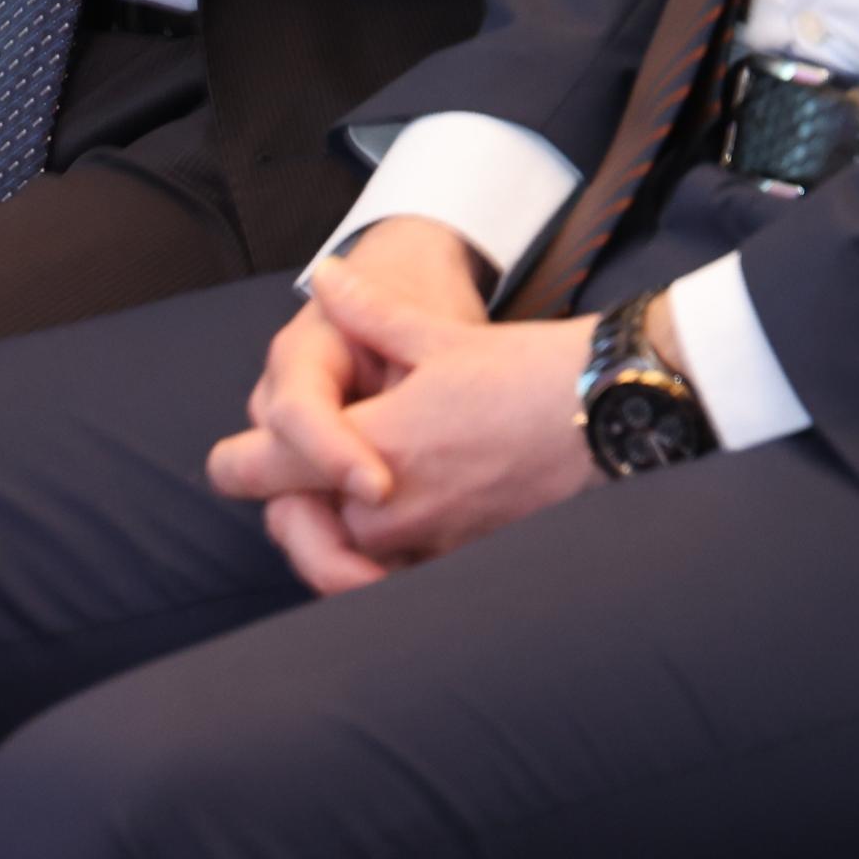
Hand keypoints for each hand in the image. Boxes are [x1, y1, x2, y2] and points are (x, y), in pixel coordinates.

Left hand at [207, 222, 591, 592]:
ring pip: (340, 561)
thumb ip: (369, 312)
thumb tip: (326, 277)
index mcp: (371, 443)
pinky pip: (392, 581)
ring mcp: (426, 545)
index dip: (248, 459)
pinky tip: (395, 520)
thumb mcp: (439, 336)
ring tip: (345, 494)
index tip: (259, 445)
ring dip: (330, 537)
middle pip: (294, 525)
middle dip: (291, 502)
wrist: (610, 419)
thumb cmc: (529, 372)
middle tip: (302, 466)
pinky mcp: (459, 565)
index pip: (259, 469)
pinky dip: (378, 563)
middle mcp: (389, 509)